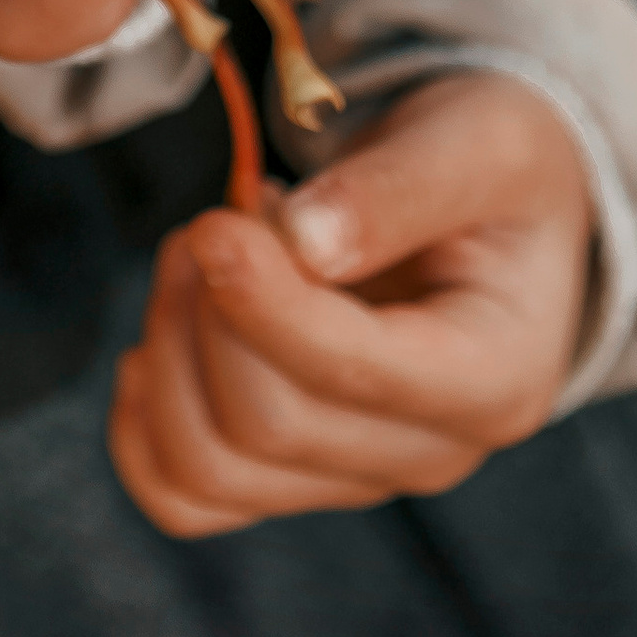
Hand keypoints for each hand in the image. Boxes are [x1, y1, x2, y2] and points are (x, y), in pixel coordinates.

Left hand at [109, 71, 593, 532]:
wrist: (492, 208)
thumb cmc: (491, 164)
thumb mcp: (478, 140)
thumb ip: (399, 187)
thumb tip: (301, 243)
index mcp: (492, 378)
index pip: (349, 373)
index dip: (260, 299)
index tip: (214, 221)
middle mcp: (427, 453)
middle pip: (264, 424)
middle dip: (208, 309)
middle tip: (217, 216)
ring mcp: (356, 476)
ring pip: (208, 469)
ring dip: (167, 351)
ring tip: (197, 258)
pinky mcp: (295, 475)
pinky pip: (185, 495)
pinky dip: (143, 418)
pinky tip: (165, 329)